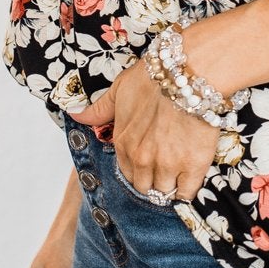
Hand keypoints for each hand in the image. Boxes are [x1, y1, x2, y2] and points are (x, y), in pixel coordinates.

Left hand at [66, 56, 220, 204]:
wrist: (187, 74)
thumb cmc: (154, 78)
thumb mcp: (120, 90)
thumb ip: (99, 109)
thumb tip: (75, 114)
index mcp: (123, 144)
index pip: (126, 174)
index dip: (138, 170)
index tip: (148, 164)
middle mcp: (142, 159)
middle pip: (144, 187)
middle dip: (152, 181)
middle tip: (165, 169)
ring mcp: (168, 165)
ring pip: (163, 192)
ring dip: (169, 186)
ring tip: (179, 173)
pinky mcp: (193, 165)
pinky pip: (186, 193)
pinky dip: (187, 189)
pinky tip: (190, 177)